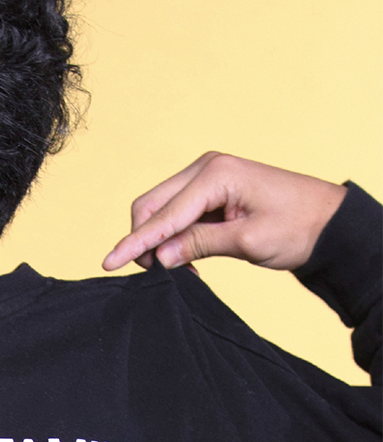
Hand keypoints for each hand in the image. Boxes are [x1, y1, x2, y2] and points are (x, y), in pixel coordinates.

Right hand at [102, 152, 346, 271]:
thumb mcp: (249, 241)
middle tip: (156, 272)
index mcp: (216, 175)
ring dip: (159, 239)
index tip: (110, 262)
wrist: (331, 223)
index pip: (164, 214)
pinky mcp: (209, 189)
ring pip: (160, 208)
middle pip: (152, 204)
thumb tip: (160, 257)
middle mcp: (205, 169)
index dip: (136, 241)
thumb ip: (200, 245)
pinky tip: (186, 255)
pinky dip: (174, 235)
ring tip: (179, 267)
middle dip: (144, 239)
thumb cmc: (300, 227)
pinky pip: (177, 212)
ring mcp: (206, 177)